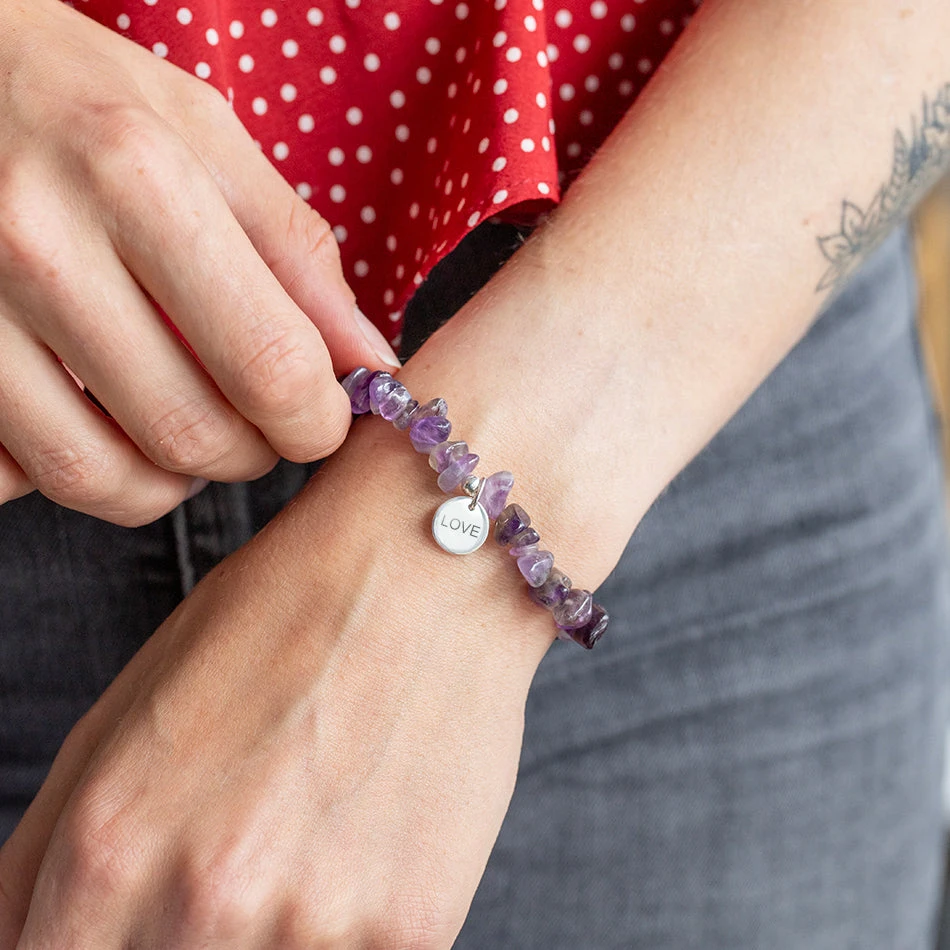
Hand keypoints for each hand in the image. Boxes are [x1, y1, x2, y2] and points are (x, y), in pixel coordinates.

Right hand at [0, 0, 400, 525]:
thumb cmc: (87, 102)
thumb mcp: (207, 142)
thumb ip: (297, 256)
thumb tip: (370, 364)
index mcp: (139, 180)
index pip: (267, 364)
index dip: (314, 422)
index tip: (321, 422)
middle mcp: (41, 246)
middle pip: (189, 435)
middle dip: (248, 454)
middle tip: (255, 424)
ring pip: (97, 476)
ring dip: (167, 481)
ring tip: (183, 429)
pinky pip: (15, 476)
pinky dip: (74, 469)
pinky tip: (96, 420)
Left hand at [0, 419, 550, 947]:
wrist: (428, 568)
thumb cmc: (281, 612)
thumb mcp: (128, 705)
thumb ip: (43, 854)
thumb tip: (26, 938)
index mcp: (109, 848)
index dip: (92, 949)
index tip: (133, 923)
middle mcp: (205, 903)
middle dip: (184, 936)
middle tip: (241, 849)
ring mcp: (316, 927)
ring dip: (275, 935)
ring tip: (307, 840)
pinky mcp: (412, 929)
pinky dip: (350, 925)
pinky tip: (364, 839)